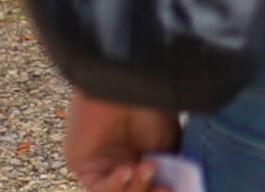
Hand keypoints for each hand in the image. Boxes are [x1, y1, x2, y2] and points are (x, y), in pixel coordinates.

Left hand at [64, 93, 179, 191]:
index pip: (154, 185)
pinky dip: (114, 185)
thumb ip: (170, 170)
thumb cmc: (151, 105)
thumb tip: (180, 187)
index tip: (175, 188)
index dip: (163, 190)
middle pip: (137, 191)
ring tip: (147, 168)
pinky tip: (127, 170)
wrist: (126, 82)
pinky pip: (99, 188)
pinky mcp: (85, 166)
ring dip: (135, 188)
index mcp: (148, 159)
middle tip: (165, 188)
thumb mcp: (169, 143)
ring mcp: (105, 167)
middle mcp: (126, 164)